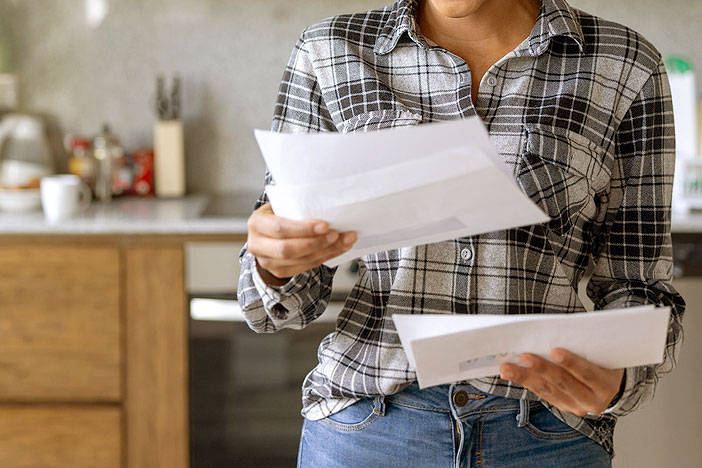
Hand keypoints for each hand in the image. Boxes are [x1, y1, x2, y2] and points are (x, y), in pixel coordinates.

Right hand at [246, 203, 356, 285]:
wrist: (267, 235)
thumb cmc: (278, 215)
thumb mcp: (279, 206)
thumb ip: (295, 206)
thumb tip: (327, 204)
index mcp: (257, 223)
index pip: (279, 228)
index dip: (303, 229)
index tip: (324, 225)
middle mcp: (257, 245)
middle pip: (288, 249)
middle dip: (316, 243)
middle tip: (337, 234)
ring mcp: (267, 262)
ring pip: (300, 261)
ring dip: (327, 251)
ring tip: (345, 240)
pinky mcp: (280, 272)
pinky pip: (306, 267)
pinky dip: (326, 257)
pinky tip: (338, 248)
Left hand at [499, 348, 624, 416]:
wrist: (608, 381)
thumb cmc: (601, 358)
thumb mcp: (600, 351)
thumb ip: (584, 345)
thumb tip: (553, 331)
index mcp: (607, 384)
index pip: (588, 373)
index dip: (572, 363)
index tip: (555, 351)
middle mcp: (594, 401)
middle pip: (564, 383)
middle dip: (542, 369)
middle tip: (524, 356)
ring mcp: (578, 407)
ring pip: (548, 391)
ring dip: (525, 378)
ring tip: (507, 368)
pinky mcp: (564, 407)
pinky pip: (543, 394)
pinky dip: (526, 383)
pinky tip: (511, 375)